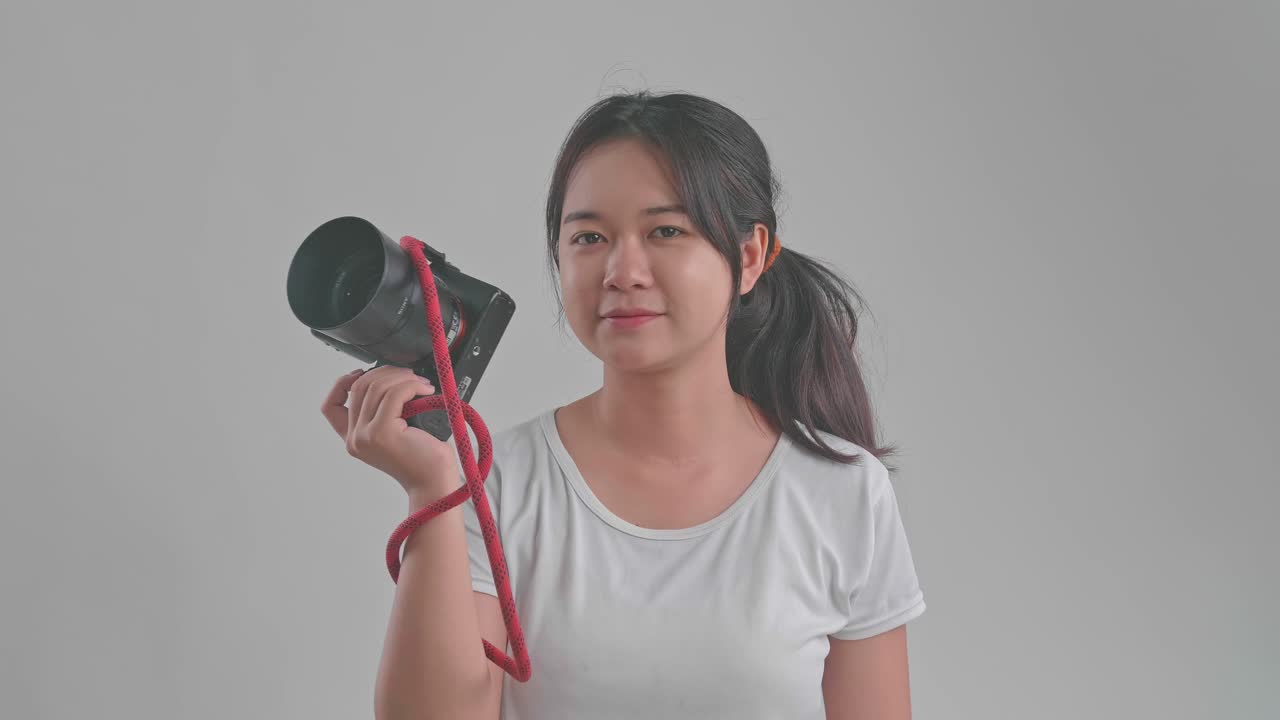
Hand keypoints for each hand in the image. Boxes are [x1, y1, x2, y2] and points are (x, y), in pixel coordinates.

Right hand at [320, 365, 458, 497]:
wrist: (435, 483)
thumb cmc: (425, 458)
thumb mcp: (397, 431)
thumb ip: (384, 411)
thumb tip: (390, 377)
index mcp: (355, 439)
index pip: (330, 406)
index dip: (342, 383)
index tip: (364, 373)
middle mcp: (355, 439)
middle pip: (359, 388)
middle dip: (385, 373)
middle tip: (410, 376)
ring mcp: (366, 436)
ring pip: (376, 387)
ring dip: (402, 378)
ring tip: (422, 385)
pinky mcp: (383, 433)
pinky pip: (394, 394)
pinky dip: (411, 386)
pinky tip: (426, 391)